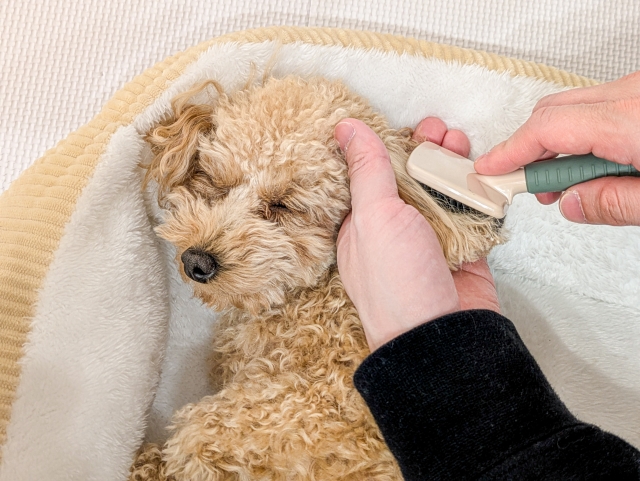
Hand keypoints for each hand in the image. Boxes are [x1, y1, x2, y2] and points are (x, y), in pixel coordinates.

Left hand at [334, 118, 498, 351]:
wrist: (443, 337)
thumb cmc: (397, 284)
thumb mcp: (373, 216)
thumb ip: (367, 169)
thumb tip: (345, 128)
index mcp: (362, 224)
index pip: (373, 174)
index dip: (390, 145)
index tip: (407, 126)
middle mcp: (395, 231)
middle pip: (412, 178)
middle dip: (427, 150)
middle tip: (440, 132)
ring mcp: (430, 241)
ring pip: (443, 191)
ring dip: (453, 164)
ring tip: (461, 144)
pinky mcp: (462, 250)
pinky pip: (471, 212)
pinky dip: (478, 191)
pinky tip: (483, 173)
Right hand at [474, 71, 639, 225]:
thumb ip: (612, 204)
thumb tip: (572, 203)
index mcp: (629, 120)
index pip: (546, 129)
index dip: (510, 151)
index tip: (490, 169)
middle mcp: (630, 94)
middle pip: (551, 112)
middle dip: (530, 150)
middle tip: (527, 185)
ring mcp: (636, 89)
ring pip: (573, 108)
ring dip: (560, 145)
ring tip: (569, 182)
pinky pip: (597, 106)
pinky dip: (585, 134)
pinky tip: (597, 162)